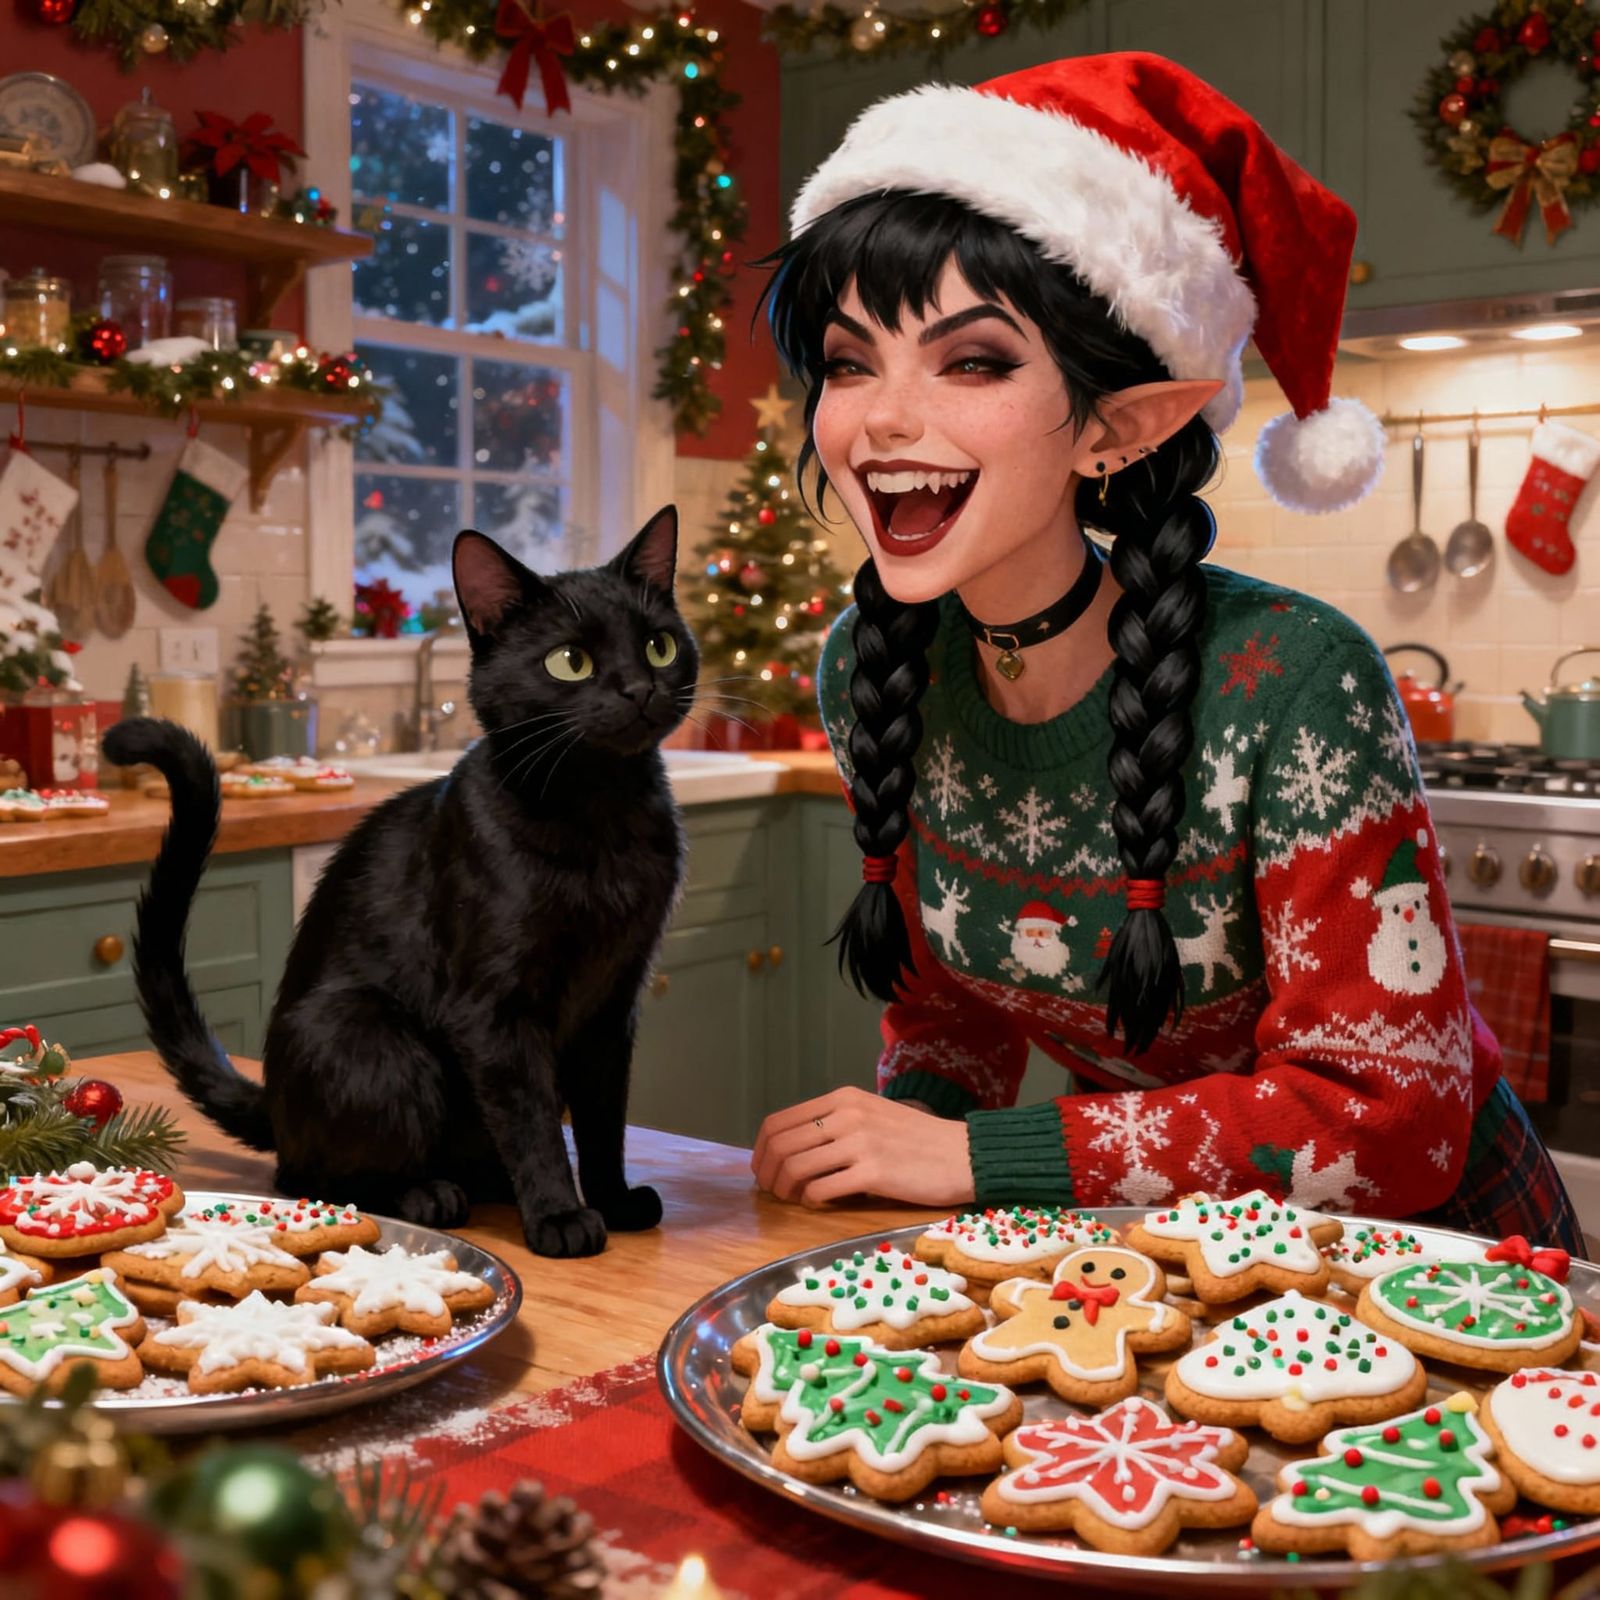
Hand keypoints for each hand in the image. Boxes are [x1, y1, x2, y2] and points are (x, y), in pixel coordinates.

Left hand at [751, 1086, 975, 1207]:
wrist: (961, 1154)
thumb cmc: (915, 1139)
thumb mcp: (870, 1115)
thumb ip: (834, 1124)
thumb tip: (790, 1149)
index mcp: (842, 1099)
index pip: (779, 1122)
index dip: (761, 1150)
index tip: (763, 1170)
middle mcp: (847, 1115)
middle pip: (780, 1146)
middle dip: (768, 1174)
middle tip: (773, 1191)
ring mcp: (860, 1143)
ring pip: (796, 1167)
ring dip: (786, 1190)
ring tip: (794, 1199)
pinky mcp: (873, 1173)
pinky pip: (821, 1189)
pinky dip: (810, 1200)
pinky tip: (818, 1203)